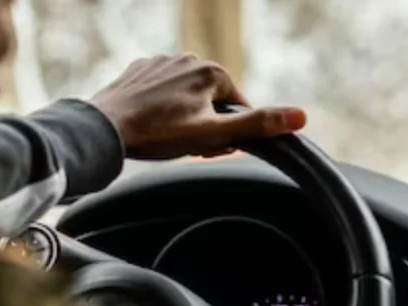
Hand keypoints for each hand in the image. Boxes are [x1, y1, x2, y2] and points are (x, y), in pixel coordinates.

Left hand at [89, 54, 306, 159]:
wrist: (106, 128)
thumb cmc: (159, 133)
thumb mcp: (215, 134)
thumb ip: (258, 124)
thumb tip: (301, 116)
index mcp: (212, 71)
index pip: (238, 108)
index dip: (229, 133)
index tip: (212, 147)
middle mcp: (188, 58)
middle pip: (214, 102)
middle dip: (207, 125)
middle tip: (187, 145)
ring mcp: (162, 62)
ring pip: (188, 97)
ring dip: (186, 118)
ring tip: (167, 137)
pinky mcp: (140, 70)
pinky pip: (163, 92)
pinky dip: (162, 109)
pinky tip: (151, 125)